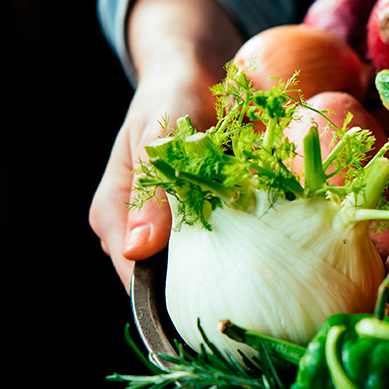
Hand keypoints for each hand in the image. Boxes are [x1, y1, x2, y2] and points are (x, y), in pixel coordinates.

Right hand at [90, 0, 241, 291]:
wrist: (196, 72)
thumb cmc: (171, 96)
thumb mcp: (157, 133)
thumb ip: (150, 188)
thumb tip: (138, 250)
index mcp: (115, 212)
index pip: (132, 276)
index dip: (166, 302)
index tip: (210, 316)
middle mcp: (141, 226)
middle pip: (167, 280)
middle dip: (205, 293)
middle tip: (249, 302)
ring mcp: (174, 224)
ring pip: (200, 266)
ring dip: (232, 271)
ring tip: (266, 281)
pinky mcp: (207, 215)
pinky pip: (228, 243)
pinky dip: (247, 246)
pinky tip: (273, 250)